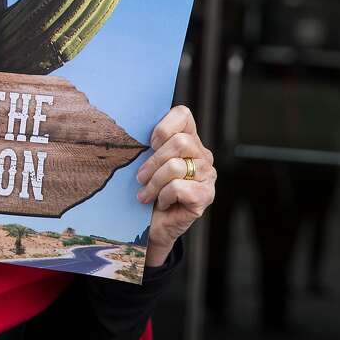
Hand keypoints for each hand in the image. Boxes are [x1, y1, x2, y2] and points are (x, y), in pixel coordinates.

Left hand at [136, 105, 215, 266]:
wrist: (151, 225)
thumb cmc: (147, 189)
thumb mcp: (145, 162)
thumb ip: (148, 145)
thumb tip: (131, 130)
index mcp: (189, 139)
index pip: (183, 114)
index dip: (163, 127)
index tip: (149, 144)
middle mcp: (203, 155)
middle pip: (179, 142)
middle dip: (153, 162)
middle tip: (140, 177)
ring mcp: (208, 176)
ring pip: (176, 166)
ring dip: (154, 183)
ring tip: (146, 195)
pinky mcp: (205, 196)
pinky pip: (179, 187)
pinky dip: (163, 196)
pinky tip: (162, 203)